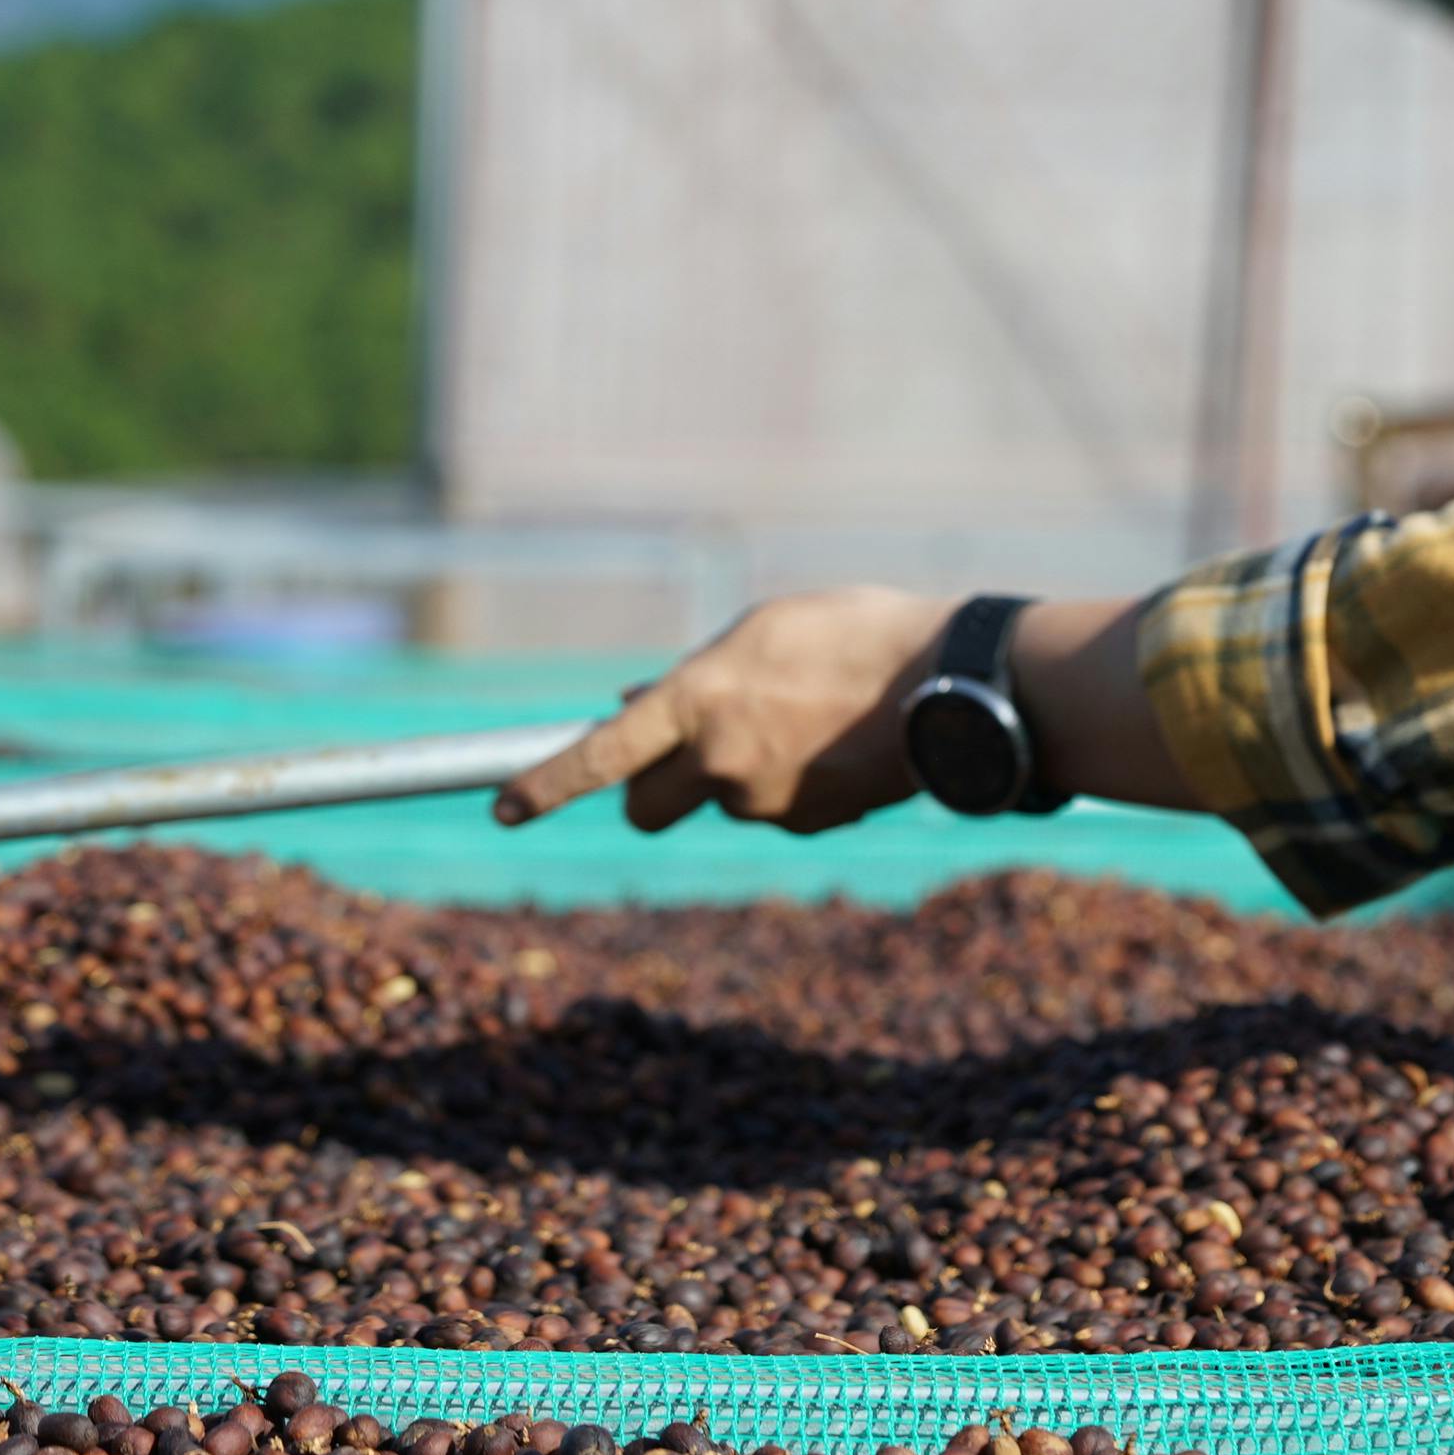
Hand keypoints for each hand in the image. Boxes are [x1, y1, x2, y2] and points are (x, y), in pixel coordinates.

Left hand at [492, 587, 948, 834]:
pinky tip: (833, 743)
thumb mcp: (760, 631)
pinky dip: (789, 785)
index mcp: (696, 699)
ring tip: (801, 718)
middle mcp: (718, 761)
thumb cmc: (852, 632)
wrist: (950, 682)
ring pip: (719, 801)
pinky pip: (774, 811)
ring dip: (736, 773)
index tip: (503, 812)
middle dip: (652, 789)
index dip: (544, 786)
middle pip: (645, 806)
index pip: (599, 757)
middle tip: (685, 755)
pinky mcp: (805, 824)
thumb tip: (635, 706)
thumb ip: (695, 676)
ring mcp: (761, 801)